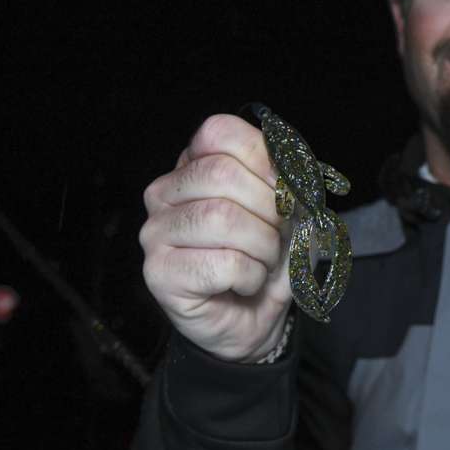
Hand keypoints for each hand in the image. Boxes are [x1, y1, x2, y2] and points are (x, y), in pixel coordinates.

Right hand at [140, 114, 292, 361]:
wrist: (256, 317)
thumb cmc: (269, 257)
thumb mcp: (293, 209)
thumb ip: (291, 179)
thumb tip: (290, 169)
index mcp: (195, 165)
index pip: (219, 132)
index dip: (263, 159)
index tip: (285, 190)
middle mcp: (166, 192)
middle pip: (221, 173)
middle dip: (268, 209)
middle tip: (276, 237)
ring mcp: (156, 232)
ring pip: (221, 218)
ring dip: (262, 246)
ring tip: (262, 262)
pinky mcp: (158, 273)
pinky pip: (222, 263)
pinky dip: (250, 275)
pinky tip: (244, 283)